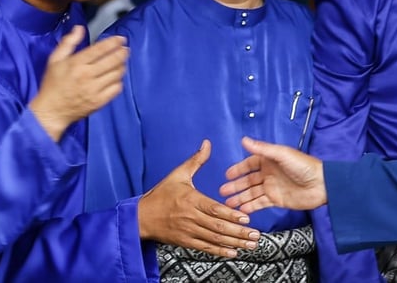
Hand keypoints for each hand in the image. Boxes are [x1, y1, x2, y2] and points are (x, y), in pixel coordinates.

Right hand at [28, 26, 127, 140]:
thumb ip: (68, 42)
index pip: (100, 49)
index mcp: (76, 64)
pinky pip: (116, 88)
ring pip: (117, 74)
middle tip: (125, 49)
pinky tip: (116, 77)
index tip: (121, 39)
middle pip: (113, 60)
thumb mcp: (54, 60)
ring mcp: (94, 90)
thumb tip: (79, 28)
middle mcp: (86, 76)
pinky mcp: (99, 101)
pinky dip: (119, 81)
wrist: (51, 111)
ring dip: (122, 65)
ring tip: (121, 62)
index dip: (113, 42)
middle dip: (122, 52)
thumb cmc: (53, 85)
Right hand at [138, 139, 259, 258]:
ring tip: (250, 245)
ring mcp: (188, 231)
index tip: (246, 218)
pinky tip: (233, 253)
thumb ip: (196, 161)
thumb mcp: (178, 174)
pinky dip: (219, 251)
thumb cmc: (161, 195)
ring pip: (214, 239)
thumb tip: (207, 144)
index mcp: (191, 200)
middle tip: (255, 235)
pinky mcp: (185, 242)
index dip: (230, 215)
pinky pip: (205, 248)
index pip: (214, 209)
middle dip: (238, 232)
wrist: (141, 217)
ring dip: (234, 243)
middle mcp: (191, 217)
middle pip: (217, 227)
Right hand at [220, 136, 326, 212]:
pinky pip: (260, 203)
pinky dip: (250, 207)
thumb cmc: (304, 166)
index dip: (238, 169)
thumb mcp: (282, 154)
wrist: (322, 185)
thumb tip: (244, 140)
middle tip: (222, 191)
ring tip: (227, 203)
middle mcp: (269, 173)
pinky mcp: (277, 200)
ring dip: (240, 197)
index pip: (249, 164)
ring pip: (252, 193)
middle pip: (248, 180)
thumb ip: (262, 149)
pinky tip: (241, 210)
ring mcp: (272, 187)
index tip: (227, 175)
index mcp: (270, 160)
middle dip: (235, 186)